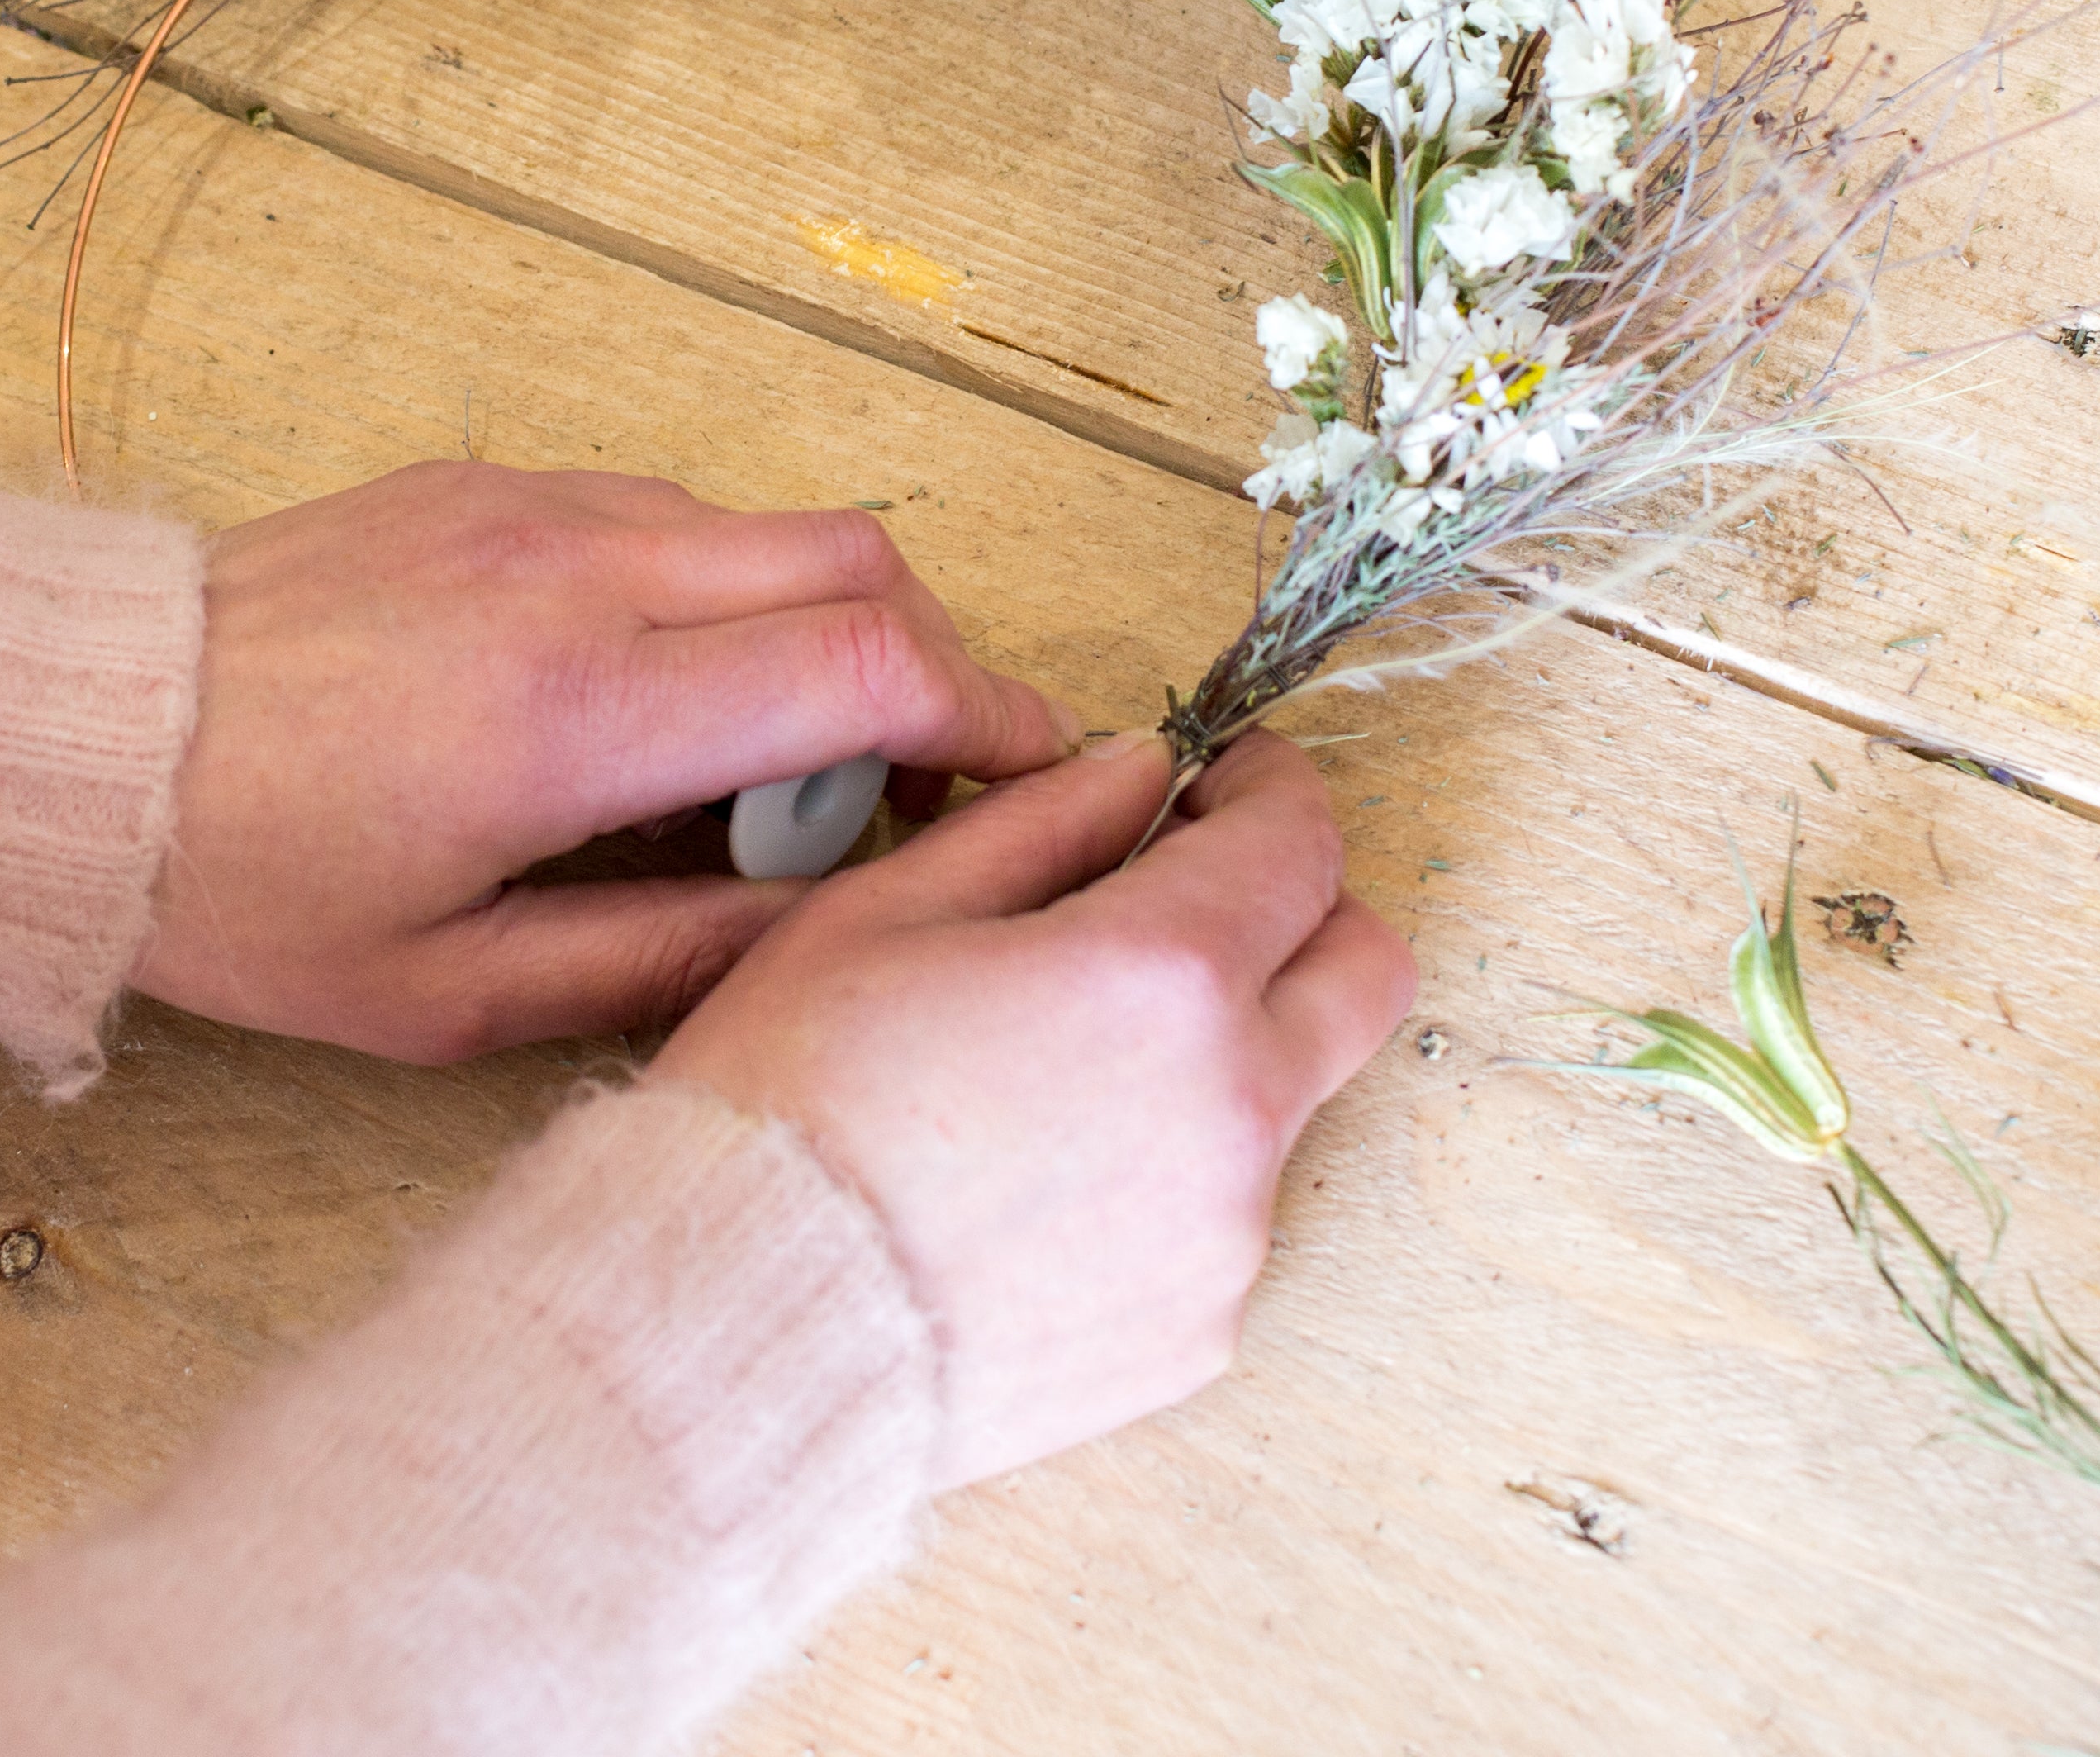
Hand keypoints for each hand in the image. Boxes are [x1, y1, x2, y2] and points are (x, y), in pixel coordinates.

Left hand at [132, 464, 1077, 1061]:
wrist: (73, 737)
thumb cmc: (240, 884)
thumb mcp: (448, 992)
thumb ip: (661, 964)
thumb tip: (823, 936)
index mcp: (579, 709)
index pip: (871, 665)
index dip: (987, 722)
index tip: (1021, 782)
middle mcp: (580, 570)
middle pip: (861, 564)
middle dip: (935, 665)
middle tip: (912, 780)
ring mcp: (536, 500)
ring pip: (772, 528)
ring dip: (825, 628)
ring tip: (766, 758)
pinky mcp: (493, 474)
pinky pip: (674, 515)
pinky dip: (725, 593)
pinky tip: (661, 694)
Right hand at [653, 729, 1412, 1487]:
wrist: (734, 1327)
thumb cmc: (788, 1101)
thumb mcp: (892, 904)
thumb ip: (1045, 818)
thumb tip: (1136, 770)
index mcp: (1163, 976)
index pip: (1300, 840)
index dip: (1265, 785)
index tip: (1216, 778)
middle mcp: (1232, 1108)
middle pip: (1364, 969)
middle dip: (1302, 905)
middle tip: (1195, 889)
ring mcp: (1228, 1234)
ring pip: (1290, 1093)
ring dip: (1226, 1042)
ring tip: (1069, 1051)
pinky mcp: (1200, 1329)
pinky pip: (1227, 1209)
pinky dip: (1173, 1162)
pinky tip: (1046, 1166)